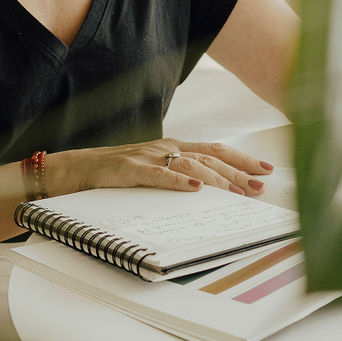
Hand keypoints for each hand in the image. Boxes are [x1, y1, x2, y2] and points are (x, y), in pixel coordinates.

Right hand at [48, 139, 275, 198]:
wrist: (75, 169)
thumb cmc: (114, 174)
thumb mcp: (151, 171)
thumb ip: (176, 175)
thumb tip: (208, 192)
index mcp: (171, 148)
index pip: (214, 151)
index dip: (241, 159)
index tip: (266, 170)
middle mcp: (164, 148)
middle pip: (210, 157)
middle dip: (239, 172)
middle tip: (262, 186)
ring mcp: (148, 157)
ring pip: (191, 166)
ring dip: (218, 180)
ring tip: (238, 192)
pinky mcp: (130, 170)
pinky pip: (159, 175)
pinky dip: (179, 181)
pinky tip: (196, 188)